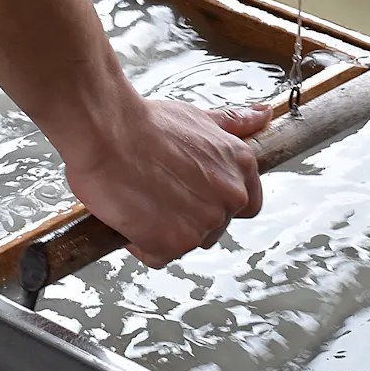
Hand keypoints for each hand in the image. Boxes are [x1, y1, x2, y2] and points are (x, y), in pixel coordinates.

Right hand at [64, 100, 270, 267]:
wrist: (107, 132)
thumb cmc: (144, 124)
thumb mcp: (198, 117)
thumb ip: (233, 123)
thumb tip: (262, 115)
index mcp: (241, 166)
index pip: (246, 204)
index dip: (216, 202)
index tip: (193, 195)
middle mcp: (231, 196)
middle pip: (213, 226)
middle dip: (186, 216)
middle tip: (157, 191)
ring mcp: (205, 222)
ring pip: (186, 242)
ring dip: (163, 230)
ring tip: (141, 199)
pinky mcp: (175, 243)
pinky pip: (159, 256)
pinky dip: (141, 243)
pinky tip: (130, 215)